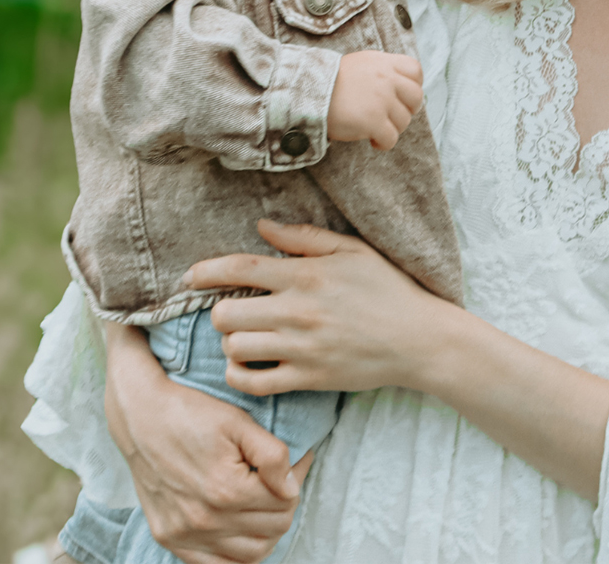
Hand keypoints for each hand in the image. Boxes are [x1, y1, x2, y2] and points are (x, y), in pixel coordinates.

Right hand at [103, 322, 313, 563]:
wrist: (141, 415)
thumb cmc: (190, 412)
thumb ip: (272, 455)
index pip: (285, 503)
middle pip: (272, 529)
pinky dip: (238, 554)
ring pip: (251, 554)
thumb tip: (291, 488)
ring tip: (266, 502)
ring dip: (267, 530)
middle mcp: (206, 520)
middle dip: (285, 503)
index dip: (297, 479)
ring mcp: (186, 534)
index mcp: (226, 489)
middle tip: (282, 479)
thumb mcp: (237, 421)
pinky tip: (242, 528)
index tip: (297, 461)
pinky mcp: (170, 538)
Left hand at [184, 219, 443, 395]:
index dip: (206, 271)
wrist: (419, 340)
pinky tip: (248, 362)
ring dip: (231, 341)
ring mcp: (301, 349)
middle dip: (220, 310)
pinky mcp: (308, 379)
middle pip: (226, 314)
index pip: (240, 269)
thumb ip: (302, 237)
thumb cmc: (386, 289)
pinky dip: (240, 374)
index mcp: (305, 275)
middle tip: (232, 308)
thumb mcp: (350, 250)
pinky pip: (253, 382)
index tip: (189, 275)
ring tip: (243, 335)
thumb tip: (261, 225)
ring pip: (234, 348)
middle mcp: (298, 312)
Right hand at [327, 50, 423, 149]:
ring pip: (404, 121)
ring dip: (392, 128)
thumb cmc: (330, 81)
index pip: (415, 71)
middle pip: (416, 98)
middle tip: (391, 116)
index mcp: (383, 62)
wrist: (309, 92)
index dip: (413, 85)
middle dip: (407, 110)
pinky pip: (391, 138)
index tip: (402, 96)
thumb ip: (382, 71)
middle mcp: (386, 79)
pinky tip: (372, 140)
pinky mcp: (374, 121)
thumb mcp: (360, 64)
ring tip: (374, 128)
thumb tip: (400, 87)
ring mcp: (381, 100)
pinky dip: (384, 143)